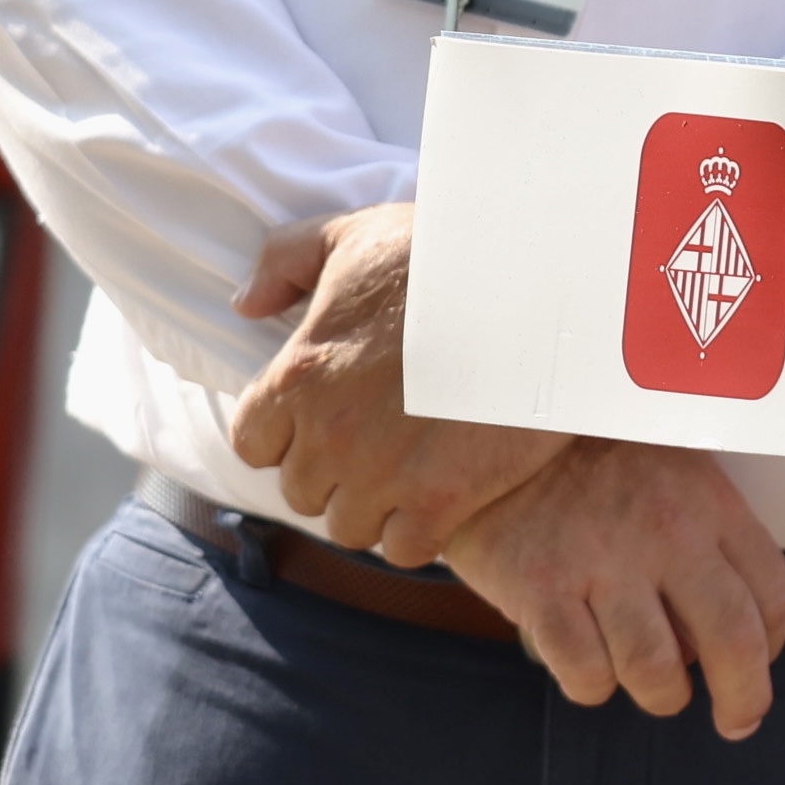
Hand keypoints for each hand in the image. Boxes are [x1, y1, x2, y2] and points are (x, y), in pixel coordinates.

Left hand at [224, 207, 561, 564]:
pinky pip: (404, 549)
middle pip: (303, 490)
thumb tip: (246, 304)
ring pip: (349, 526)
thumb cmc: (447, 255)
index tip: (325, 420)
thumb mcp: (356, 235)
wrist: (538, 289)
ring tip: (412, 473)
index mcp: (298, 376)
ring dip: (375, 506)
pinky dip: (420, 533)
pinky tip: (445, 497)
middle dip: (336, 471)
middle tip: (381, 441)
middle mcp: (328, 436)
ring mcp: (382, 476)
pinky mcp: (442, 501)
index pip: (254, 443)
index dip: (287, 436)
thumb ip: (285, 261)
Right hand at [435, 439, 784, 734]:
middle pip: (732, 641)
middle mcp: (664, 533)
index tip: (761, 660)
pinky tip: (592, 668)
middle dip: (744, 697)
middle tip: (737, 719)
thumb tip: (727, 627)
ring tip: (657, 689)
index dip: (775, 643)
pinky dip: (594, 687)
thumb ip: (707, 536)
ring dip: (663, 696)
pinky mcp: (540, 587)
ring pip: (657, 670)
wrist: (495, 428)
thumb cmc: (590, 459)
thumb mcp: (672, 471)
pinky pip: (584, 673)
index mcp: (707, 503)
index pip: (772, 592)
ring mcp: (601, 562)